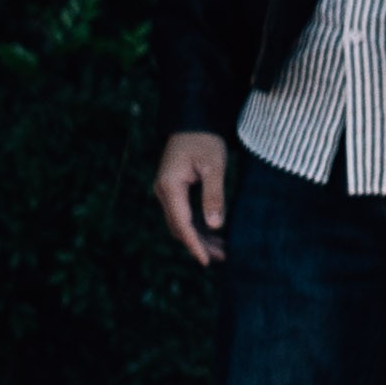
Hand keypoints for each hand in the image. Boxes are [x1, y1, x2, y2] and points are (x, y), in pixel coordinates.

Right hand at [152, 130, 230, 264]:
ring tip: (221, 251)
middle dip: (198, 244)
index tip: (205, 261)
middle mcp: (164, 191)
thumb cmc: (204, 141)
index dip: (193, 244)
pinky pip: (183, 214)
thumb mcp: (214, 167)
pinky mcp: (174, 190)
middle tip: (221, 258)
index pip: (181, 223)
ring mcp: (167, 192)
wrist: (193, 122)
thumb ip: (214, 195)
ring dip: (199, 237)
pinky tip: (215, 234)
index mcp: (170, 186)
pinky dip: (198, 226)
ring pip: (181, 222)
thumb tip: (215, 225)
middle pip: (179, 227)